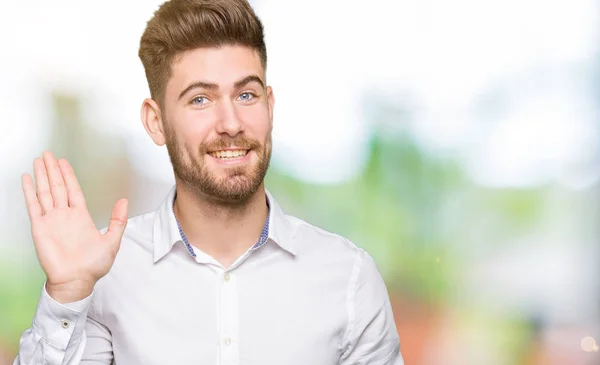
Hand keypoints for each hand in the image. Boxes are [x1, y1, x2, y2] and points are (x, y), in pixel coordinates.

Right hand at [21, 151, 127, 303]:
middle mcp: (65, 215)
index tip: (63, 162)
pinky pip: (33, 205)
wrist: (76, 281)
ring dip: (41, 175)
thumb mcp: (112, 241)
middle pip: (57, 186)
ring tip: (38, 160)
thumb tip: (124, 201)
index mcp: (80, 216)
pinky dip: (29, 191)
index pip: (73, 190)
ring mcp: (51, 220)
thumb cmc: (93, 266)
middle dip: (53, 169)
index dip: (68, 175)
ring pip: (45, 192)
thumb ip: (117, 220)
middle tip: (47, 154)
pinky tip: (27, 179)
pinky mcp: (40, 227)